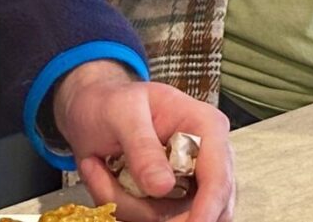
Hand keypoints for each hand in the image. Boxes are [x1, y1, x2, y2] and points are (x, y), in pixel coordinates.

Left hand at [54, 60, 233, 221]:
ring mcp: (190, 183)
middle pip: (204, 208)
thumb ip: (142, 147)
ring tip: (98, 168)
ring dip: (129, 205)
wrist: (94, 110)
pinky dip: (124, 208)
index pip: (218, 177)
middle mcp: (205, 158)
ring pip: (172, 220)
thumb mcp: (122, 113)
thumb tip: (163, 186)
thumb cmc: (112, 102)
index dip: (207, 208)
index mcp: (206, 127)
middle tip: (114, 191)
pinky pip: (154, 221)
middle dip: (158, 212)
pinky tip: (106, 178)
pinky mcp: (171, 202)